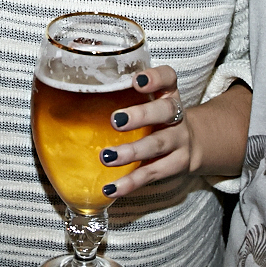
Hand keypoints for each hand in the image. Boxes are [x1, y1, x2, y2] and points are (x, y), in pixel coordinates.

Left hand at [97, 66, 191, 199]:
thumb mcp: (151, 100)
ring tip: (107, 156)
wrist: (192, 143)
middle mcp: (177, 116)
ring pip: (158, 145)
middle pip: (165, 111)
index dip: (156, 78)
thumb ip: (124, 94)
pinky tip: (111, 188)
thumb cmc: (158, 117)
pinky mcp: (175, 165)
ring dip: (132, 151)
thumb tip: (73, 94)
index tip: (137, 81)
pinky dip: (130, 182)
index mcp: (168, 93)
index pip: (169, 78)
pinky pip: (152, 174)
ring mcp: (179, 141)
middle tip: (116, 120)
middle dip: (141, 115)